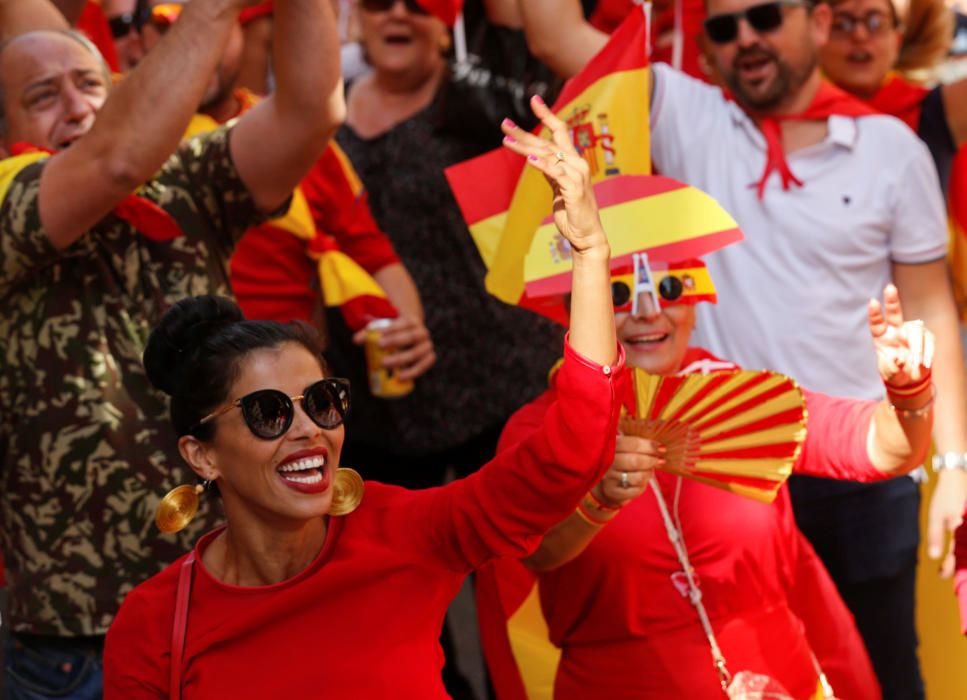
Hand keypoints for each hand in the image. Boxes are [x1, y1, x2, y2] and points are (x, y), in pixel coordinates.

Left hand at [352, 315, 435, 380]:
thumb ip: (369, 333)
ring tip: (385, 364)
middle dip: (396, 342)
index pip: (404, 323)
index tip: (379, 336)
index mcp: (413, 321)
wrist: (410, 338)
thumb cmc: (393, 334)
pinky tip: (400, 377)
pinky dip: (413, 372)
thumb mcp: (382, 330)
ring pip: (417, 353)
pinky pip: (423, 366)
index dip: (393, 329)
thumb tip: (355, 340)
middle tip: (380, 347)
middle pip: (411, 337)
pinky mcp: (429, 358)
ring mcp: (427, 346)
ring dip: (402, 359)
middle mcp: (423, 333)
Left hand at [499, 96, 606, 254]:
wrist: (586, 234)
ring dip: (526, 147)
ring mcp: (577, 175)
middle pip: (547, 142)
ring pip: (548, 155)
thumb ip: (550, 171)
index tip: (534, 99)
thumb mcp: (558, 187)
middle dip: (524, 132)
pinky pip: (556, 174)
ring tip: (506, 140)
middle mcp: (576, 163)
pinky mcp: (574, 190)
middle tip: (504, 123)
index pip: (560, 131)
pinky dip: (543, 166)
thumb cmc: (572, 211)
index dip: (547, 115)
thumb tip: (535, 158)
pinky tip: (529, 160)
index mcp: (573, 161)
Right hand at [592, 435, 664, 508]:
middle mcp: (608, 462)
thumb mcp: (627, 450)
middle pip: (635, 461)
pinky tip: (642, 482)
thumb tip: (661, 448)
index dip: (649, 445)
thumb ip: (640, 446)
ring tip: (649, 471)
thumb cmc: (623, 462)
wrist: (608, 485)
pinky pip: (636, 490)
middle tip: (661, 461)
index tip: (662, 448)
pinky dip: (643, 485)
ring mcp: (609, 478)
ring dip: (648, 473)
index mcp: (612, 447)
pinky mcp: (614, 492)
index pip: (631, 444)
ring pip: (638, 477)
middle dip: (652, 460)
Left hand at [868, 284, 933, 386]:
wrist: (911, 378)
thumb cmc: (896, 373)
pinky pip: (928, 341)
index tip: (872, 301)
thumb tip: (898, 357)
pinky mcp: (926, 336)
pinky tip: (924, 363)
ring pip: (915, 332)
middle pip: (894, 312)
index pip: (876, 322)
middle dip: (892, 300)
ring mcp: (912, 331)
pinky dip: (927, 353)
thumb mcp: (889, 374)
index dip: (874, 313)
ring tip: (916, 363)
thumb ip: (891, 367)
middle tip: (889, 288)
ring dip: (916, 348)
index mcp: (881, 336)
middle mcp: (895, 330)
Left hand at [928, 469, 966, 575]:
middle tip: (949, 570)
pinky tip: (961, 550)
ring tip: (955, 562)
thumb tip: (935, 558)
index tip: (942, 575)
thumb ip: (936, 538)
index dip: (950, 568)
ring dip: (964, 556)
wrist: (958, 478)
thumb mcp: (936, 517)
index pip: (958, 556)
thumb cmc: (945, 497)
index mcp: (962, 528)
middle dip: (961, 564)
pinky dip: (965, 546)